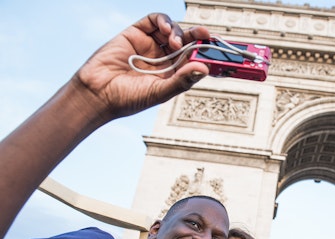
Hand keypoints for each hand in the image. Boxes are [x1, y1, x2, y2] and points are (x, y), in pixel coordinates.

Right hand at [76, 13, 209, 119]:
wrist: (98, 93)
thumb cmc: (128, 99)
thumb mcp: (159, 92)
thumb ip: (181, 80)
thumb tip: (204, 69)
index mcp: (171, 74)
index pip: (192, 60)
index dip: (203, 53)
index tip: (214, 49)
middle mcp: (162, 59)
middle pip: (185, 42)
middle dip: (195, 37)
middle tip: (204, 35)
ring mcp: (150, 45)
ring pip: (172, 30)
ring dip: (178, 32)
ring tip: (175, 42)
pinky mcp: (136, 33)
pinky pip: (153, 21)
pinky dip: (163, 21)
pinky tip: (166, 29)